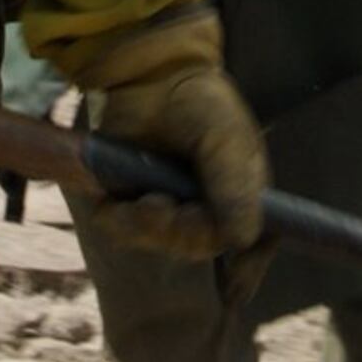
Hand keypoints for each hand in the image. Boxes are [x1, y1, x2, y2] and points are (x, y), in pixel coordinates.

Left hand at [75, 13, 267, 259]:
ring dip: (143, 227)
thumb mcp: (224, 139)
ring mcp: (171, 204)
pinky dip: (117, 220)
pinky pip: (125, 230)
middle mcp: (209, 204)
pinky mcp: (135, 199)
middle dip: (175, 232)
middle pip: (198, 245)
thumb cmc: (199, 99)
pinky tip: (111, 204)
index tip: (231, 286)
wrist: (146, 74)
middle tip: (155, 204)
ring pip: (160, 243)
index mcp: (242, 192)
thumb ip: (234, 188)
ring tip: (138, 200)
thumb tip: (244, 238)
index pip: (251, 244)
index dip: (245, 270)